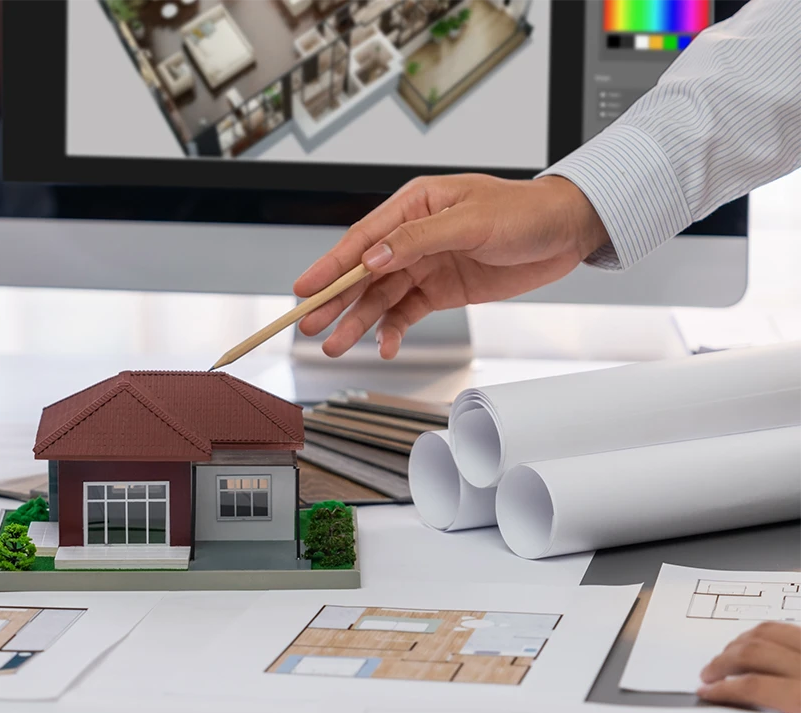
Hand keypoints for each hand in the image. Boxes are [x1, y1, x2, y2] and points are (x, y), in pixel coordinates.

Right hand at [294, 174, 610, 357]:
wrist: (567, 233)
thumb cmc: (525, 212)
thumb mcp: (471, 221)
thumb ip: (418, 240)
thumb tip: (374, 259)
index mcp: (414, 206)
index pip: (362, 239)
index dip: (330, 266)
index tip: (305, 289)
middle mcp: (412, 236)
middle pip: (363, 273)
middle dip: (335, 301)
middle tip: (310, 326)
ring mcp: (425, 265)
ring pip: (380, 298)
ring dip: (358, 323)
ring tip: (336, 347)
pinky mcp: (440, 290)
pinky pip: (407, 313)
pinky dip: (393, 331)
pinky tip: (385, 346)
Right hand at [697, 622, 800, 712]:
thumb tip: (751, 710)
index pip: (753, 686)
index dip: (723, 688)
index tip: (708, 692)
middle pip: (754, 653)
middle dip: (723, 662)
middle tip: (710, 673)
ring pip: (768, 631)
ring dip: (740, 642)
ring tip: (729, 654)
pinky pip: (788, 627)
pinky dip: (767, 632)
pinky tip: (763, 642)